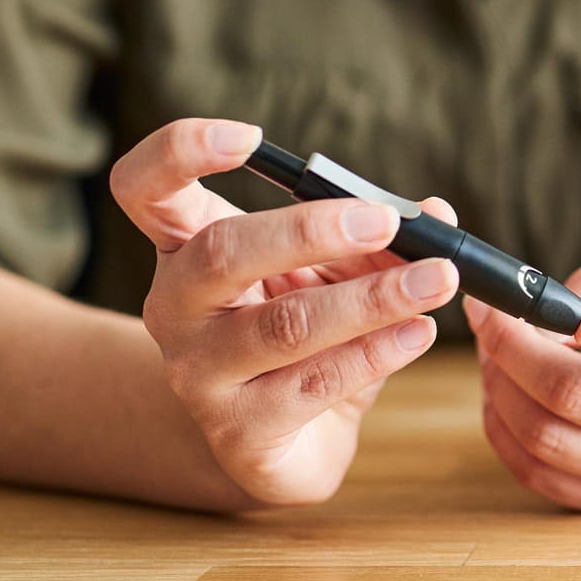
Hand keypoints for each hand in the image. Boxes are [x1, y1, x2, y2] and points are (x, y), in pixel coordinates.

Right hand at [110, 118, 458, 506]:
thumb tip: (435, 214)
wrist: (282, 443)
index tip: (251, 137)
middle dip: (311, 230)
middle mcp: (175, 307)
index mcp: (183, 248)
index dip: (183, 151)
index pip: (144, 187)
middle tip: (386, 222)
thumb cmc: (303, 339)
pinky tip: (417, 332)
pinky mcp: (238, 431)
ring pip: (284, 325)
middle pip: (220, 252)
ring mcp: (198, 374)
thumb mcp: (334, 274)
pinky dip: (377, 352)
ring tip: (436, 280)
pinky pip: (314, 382)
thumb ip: (374, 240)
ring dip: (371, 298)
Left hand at [467, 255, 580, 510]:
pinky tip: (501, 396)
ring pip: (545, 436)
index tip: (571, 313)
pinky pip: (534, 471)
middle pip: (576, 393)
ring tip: (491, 356)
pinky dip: (502, 429)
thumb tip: (541, 317)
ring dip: (499, 389)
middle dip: (512, 350)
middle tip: (487, 319)